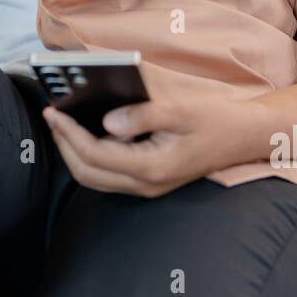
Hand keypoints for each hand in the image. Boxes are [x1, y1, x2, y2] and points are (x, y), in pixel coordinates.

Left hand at [40, 84, 246, 196]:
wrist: (245, 136)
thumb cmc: (215, 119)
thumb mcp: (181, 110)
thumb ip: (143, 115)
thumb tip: (107, 121)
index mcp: (152, 167)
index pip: (95, 154)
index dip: (70, 134)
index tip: (53, 112)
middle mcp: (146, 184)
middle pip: (88, 172)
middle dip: (65, 145)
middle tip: (52, 117)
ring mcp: (147, 186)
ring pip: (96, 177)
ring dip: (75, 152)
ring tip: (63, 123)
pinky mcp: (150, 180)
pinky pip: (110, 173)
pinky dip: (92, 155)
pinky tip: (89, 131)